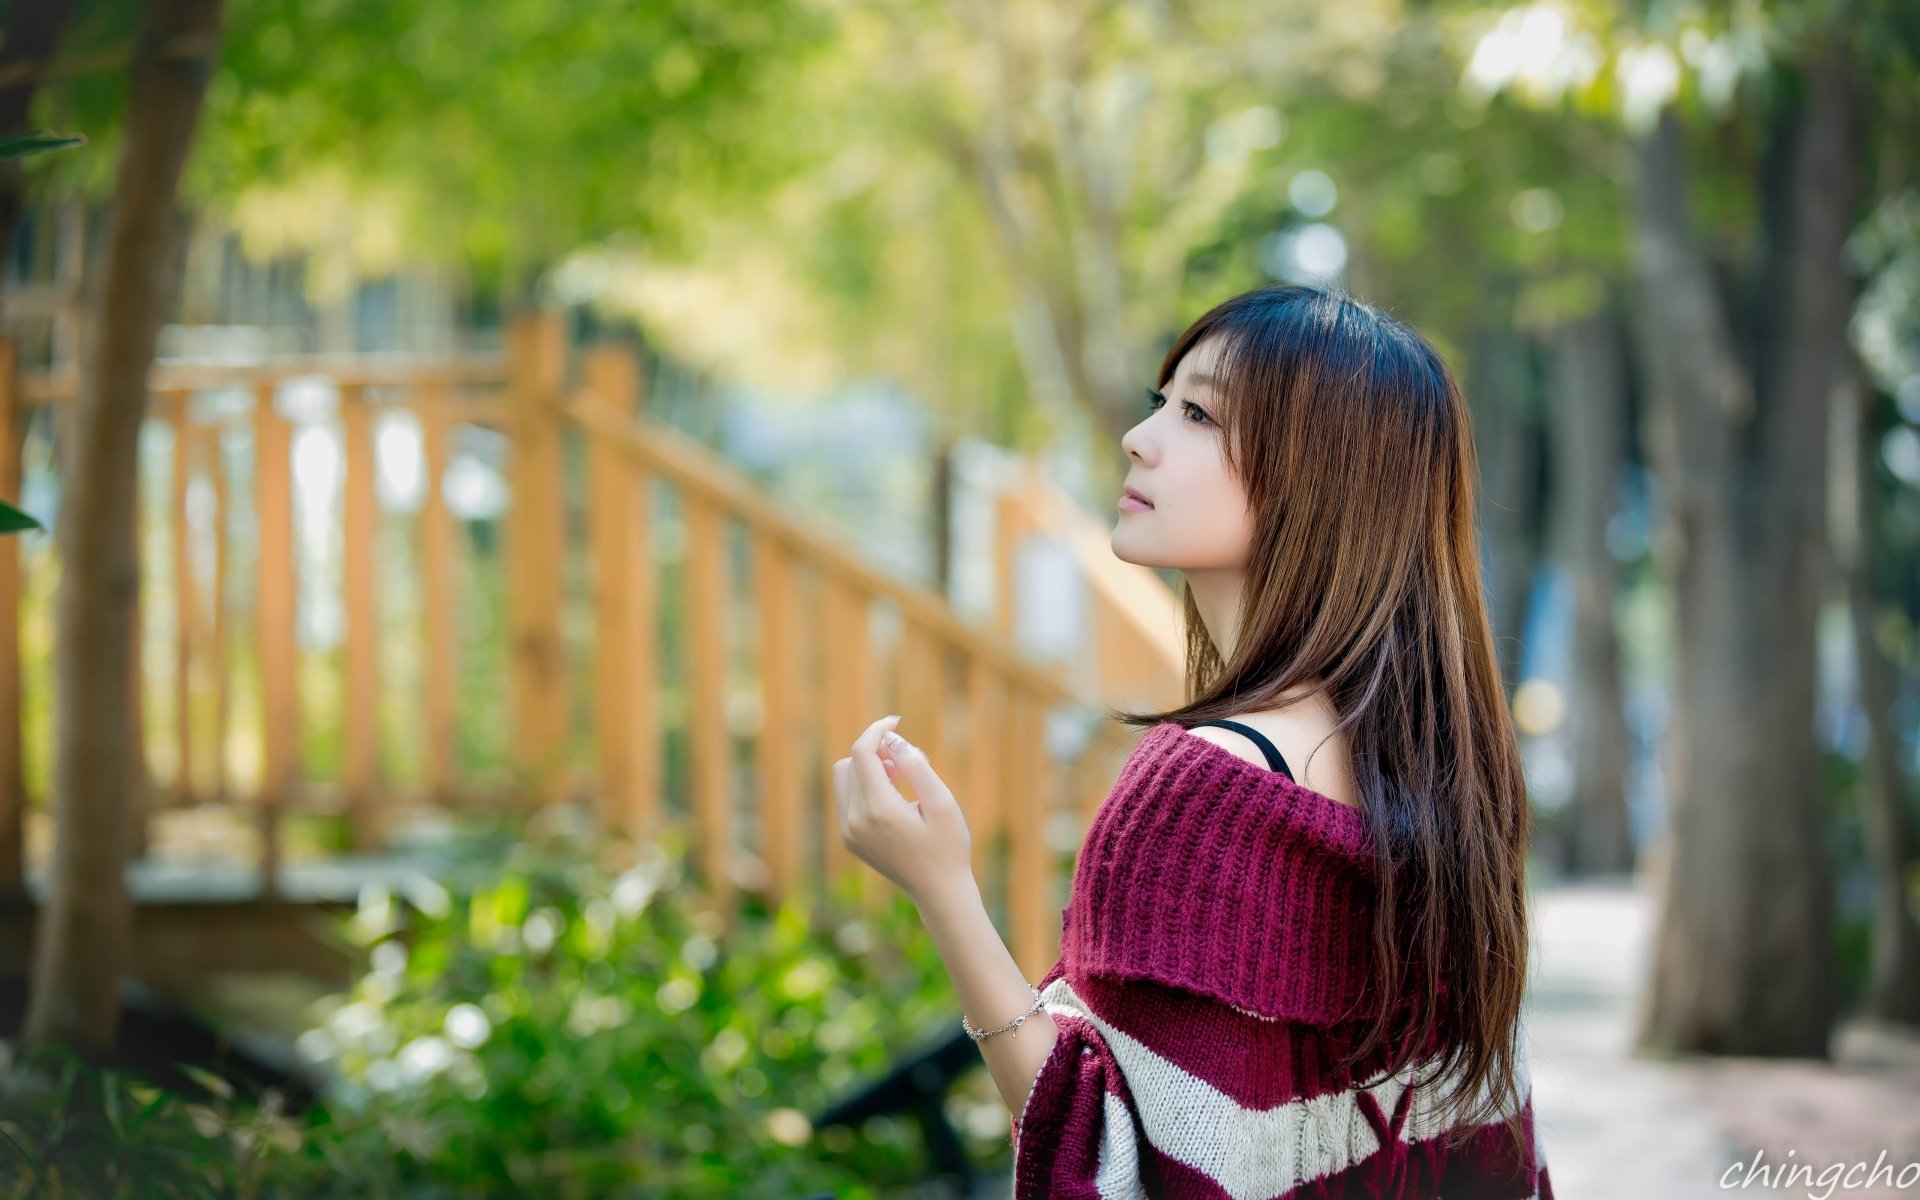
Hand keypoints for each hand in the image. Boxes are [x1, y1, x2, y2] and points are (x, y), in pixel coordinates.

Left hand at [833, 715, 975, 905]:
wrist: (939, 892)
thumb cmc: (949, 845)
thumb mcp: (943, 802)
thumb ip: (916, 766)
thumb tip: (892, 739)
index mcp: (879, 810)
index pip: (862, 753)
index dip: (877, 730)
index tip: (897, 721)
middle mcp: (855, 821)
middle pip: (849, 762)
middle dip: (874, 750)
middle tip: (904, 758)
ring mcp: (848, 832)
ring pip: (843, 778)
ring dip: (866, 768)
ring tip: (899, 776)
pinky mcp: (849, 839)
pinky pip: (846, 798)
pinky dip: (864, 786)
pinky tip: (892, 795)